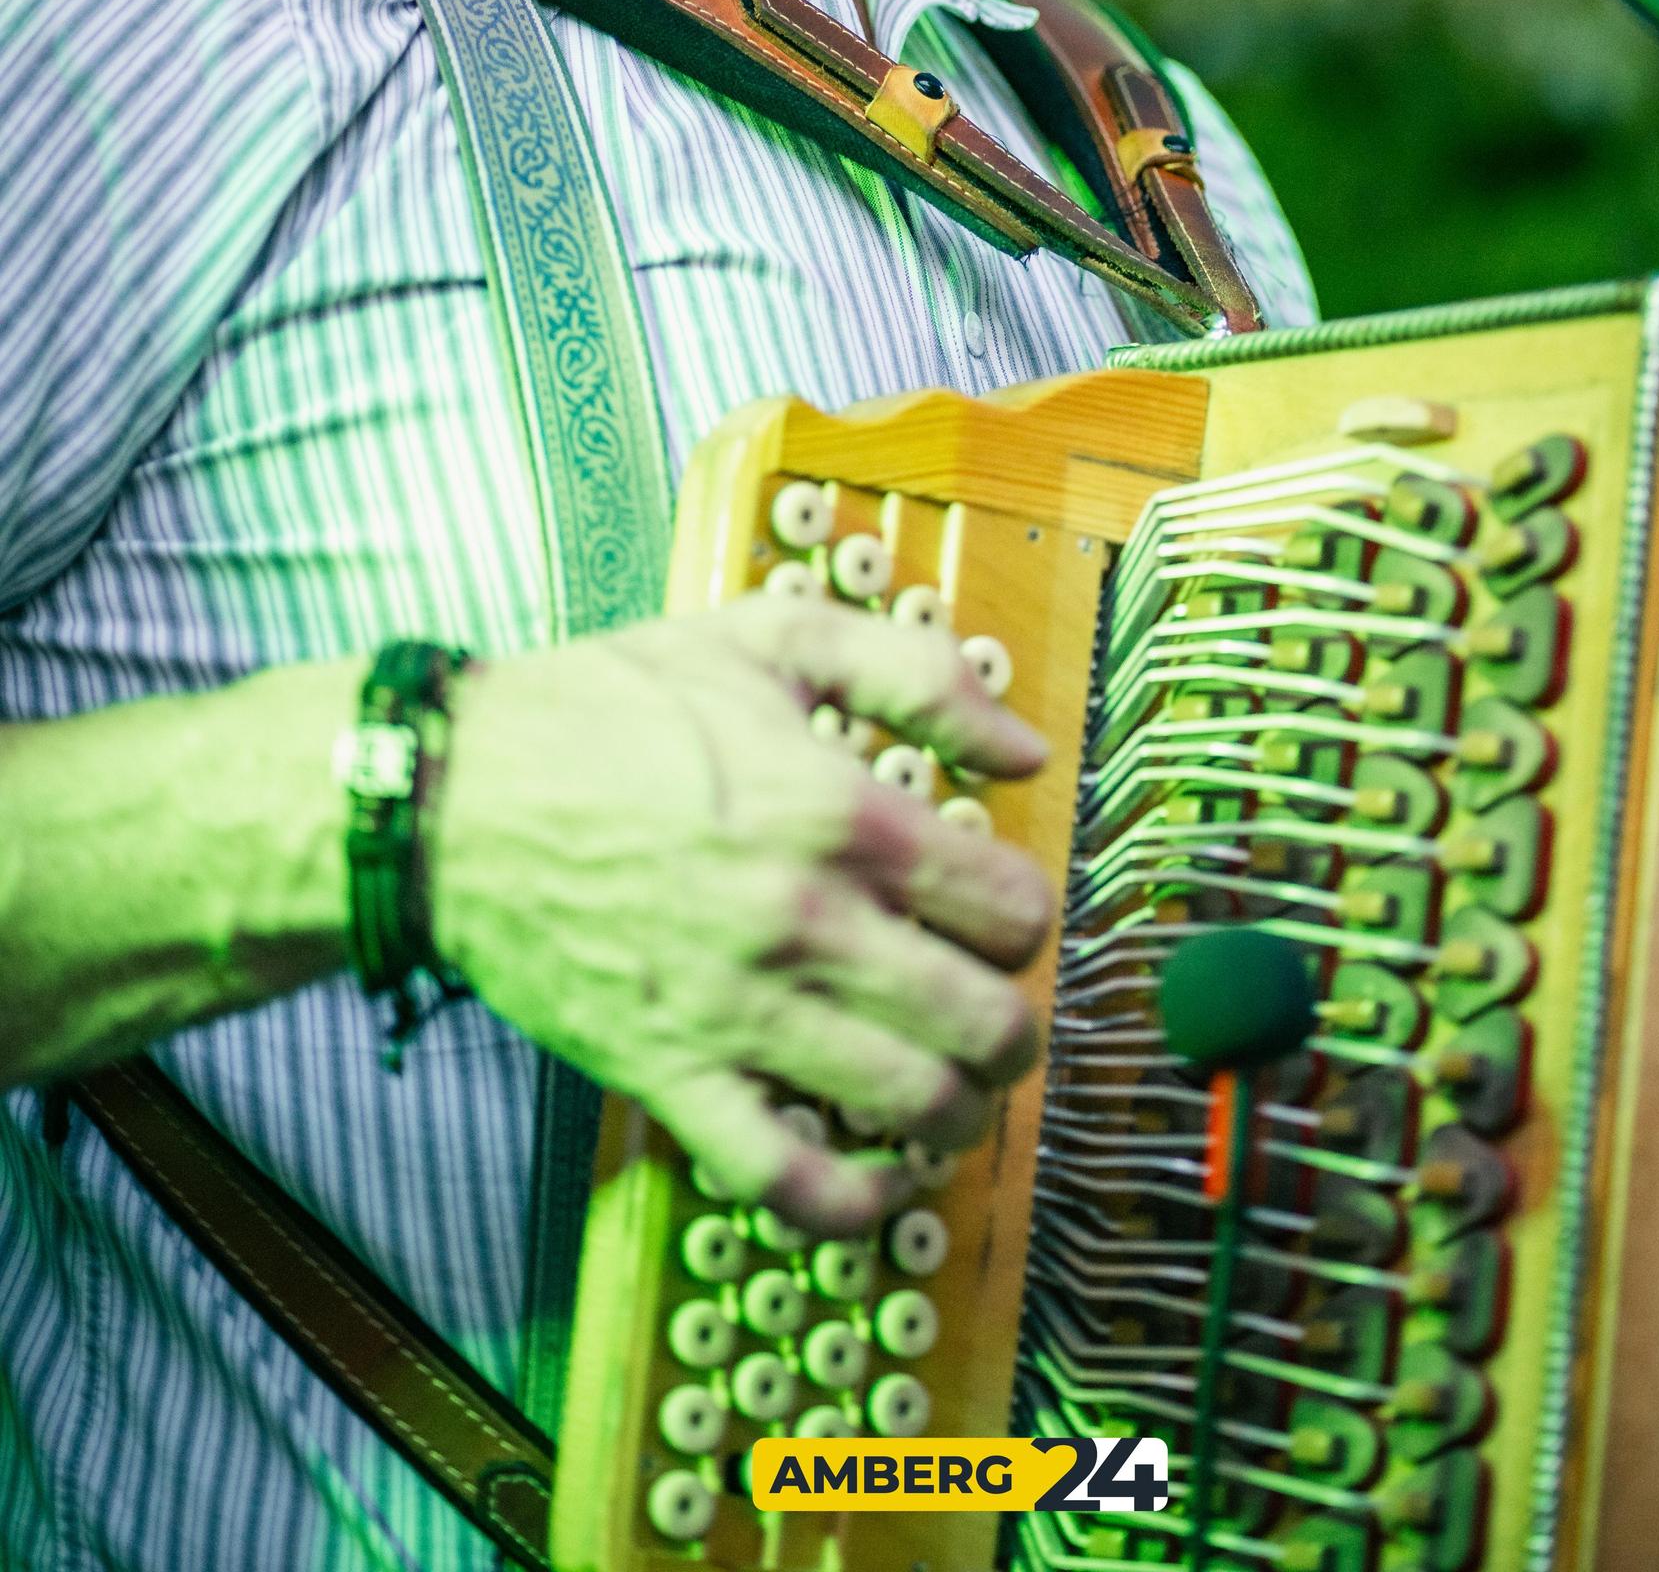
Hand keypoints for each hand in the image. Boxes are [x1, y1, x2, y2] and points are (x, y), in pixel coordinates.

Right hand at [432, 591, 1053, 1232]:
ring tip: (953, 1090)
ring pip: (910, 1107)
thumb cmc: (610, 706)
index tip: (998, 912)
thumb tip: (1023, 746)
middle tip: (994, 1011)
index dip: (1025, 916)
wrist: (453, 796)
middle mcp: (803, 922)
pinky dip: (855, 1202)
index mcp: (839, 810)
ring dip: (960, 1113)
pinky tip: (878, 1176)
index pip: (1008, 907)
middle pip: (983, 1023)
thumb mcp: (773, 637)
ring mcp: (737, 1011)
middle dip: (1013, 1028)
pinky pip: (788, 1180)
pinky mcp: (671, 1074)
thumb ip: (915, 676)